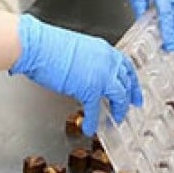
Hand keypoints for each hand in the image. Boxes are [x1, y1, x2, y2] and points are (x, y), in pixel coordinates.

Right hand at [10, 14, 141, 135]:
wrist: (38, 45)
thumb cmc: (50, 45)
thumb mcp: (80, 49)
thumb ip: (91, 61)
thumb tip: (91, 73)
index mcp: (104, 50)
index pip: (126, 66)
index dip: (132, 81)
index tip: (135, 90)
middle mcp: (107, 61)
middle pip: (126, 82)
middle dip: (130, 97)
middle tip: (132, 106)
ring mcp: (101, 75)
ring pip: (119, 96)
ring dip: (118, 109)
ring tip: (115, 119)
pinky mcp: (89, 88)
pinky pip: (95, 109)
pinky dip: (92, 121)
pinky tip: (90, 127)